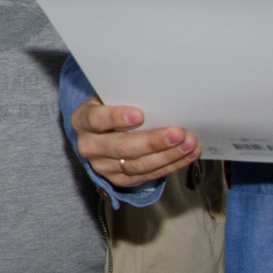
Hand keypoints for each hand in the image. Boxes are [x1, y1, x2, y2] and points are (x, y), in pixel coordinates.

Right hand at [71, 97, 198, 188]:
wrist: (101, 132)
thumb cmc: (110, 107)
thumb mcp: (109, 97)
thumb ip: (125, 97)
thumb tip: (157, 93)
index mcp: (82, 120)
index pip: (96, 120)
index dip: (116, 118)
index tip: (139, 114)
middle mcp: (89, 146)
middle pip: (121, 147)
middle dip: (153, 141)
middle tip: (177, 133)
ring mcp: (103, 166)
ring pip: (138, 165)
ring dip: (168, 155)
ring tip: (189, 144)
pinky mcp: (119, 180)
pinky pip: (147, 176)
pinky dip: (171, 165)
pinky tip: (187, 155)